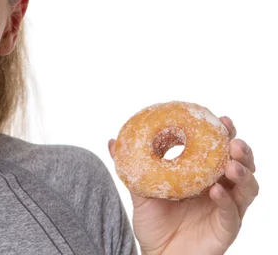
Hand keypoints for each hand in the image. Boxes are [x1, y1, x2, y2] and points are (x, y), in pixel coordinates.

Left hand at [108, 116, 258, 254]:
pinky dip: (227, 200)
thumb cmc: (154, 223)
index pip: (219, 150)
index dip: (225, 134)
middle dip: (240, 149)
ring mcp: (226, 208)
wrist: (156, 254)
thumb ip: (131, 167)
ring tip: (231, 164)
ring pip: (247, 187)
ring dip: (242, 173)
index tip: (222, 119)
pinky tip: (216, 191)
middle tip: (233, 140)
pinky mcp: (226, 228)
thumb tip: (112, 142)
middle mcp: (220, 188)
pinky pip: (232, 213)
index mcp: (203, 175)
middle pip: (241, 164)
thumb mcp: (141, 191)